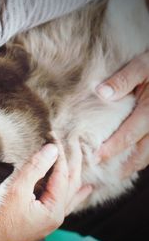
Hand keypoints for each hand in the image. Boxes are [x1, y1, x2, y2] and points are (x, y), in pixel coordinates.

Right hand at [0, 139, 91, 240]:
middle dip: (74, 161)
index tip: (56, 136)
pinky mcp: (41, 218)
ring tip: (83, 160)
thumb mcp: (16, 190)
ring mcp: (50, 218)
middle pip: (72, 183)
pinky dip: (73, 191)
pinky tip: (84, 189)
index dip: (60, 153)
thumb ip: (36, 168)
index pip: (63, 174)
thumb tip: (52, 149)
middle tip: (76, 142)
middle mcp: (56, 215)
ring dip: (75, 174)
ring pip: (69, 192)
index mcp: (54, 209)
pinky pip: (64, 201)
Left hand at [96, 51, 148, 176]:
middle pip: (143, 151)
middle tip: (106, 176)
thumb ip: (124, 79)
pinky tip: (134, 159)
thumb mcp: (143, 65)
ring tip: (119, 173)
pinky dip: (144, 155)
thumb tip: (102, 93)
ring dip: (135, 164)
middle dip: (124, 165)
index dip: (112, 148)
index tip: (96, 158)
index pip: (129, 134)